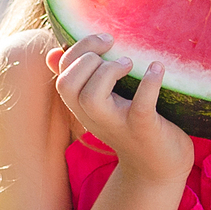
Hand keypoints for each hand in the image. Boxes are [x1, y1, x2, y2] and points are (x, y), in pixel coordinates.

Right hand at [45, 33, 190, 187]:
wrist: (157, 168)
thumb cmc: (130, 127)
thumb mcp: (101, 104)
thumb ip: (81, 80)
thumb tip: (53, 53)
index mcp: (82, 108)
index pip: (62, 75)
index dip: (77, 50)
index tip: (105, 41)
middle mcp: (93, 117)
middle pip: (67, 85)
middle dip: (86, 58)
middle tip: (116, 51)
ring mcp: (117, 124)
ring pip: (91, 98)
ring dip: (108, 71)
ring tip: (130, 63)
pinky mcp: (143, 129)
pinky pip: (140, 106)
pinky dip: (148, 84)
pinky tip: (157, 67)